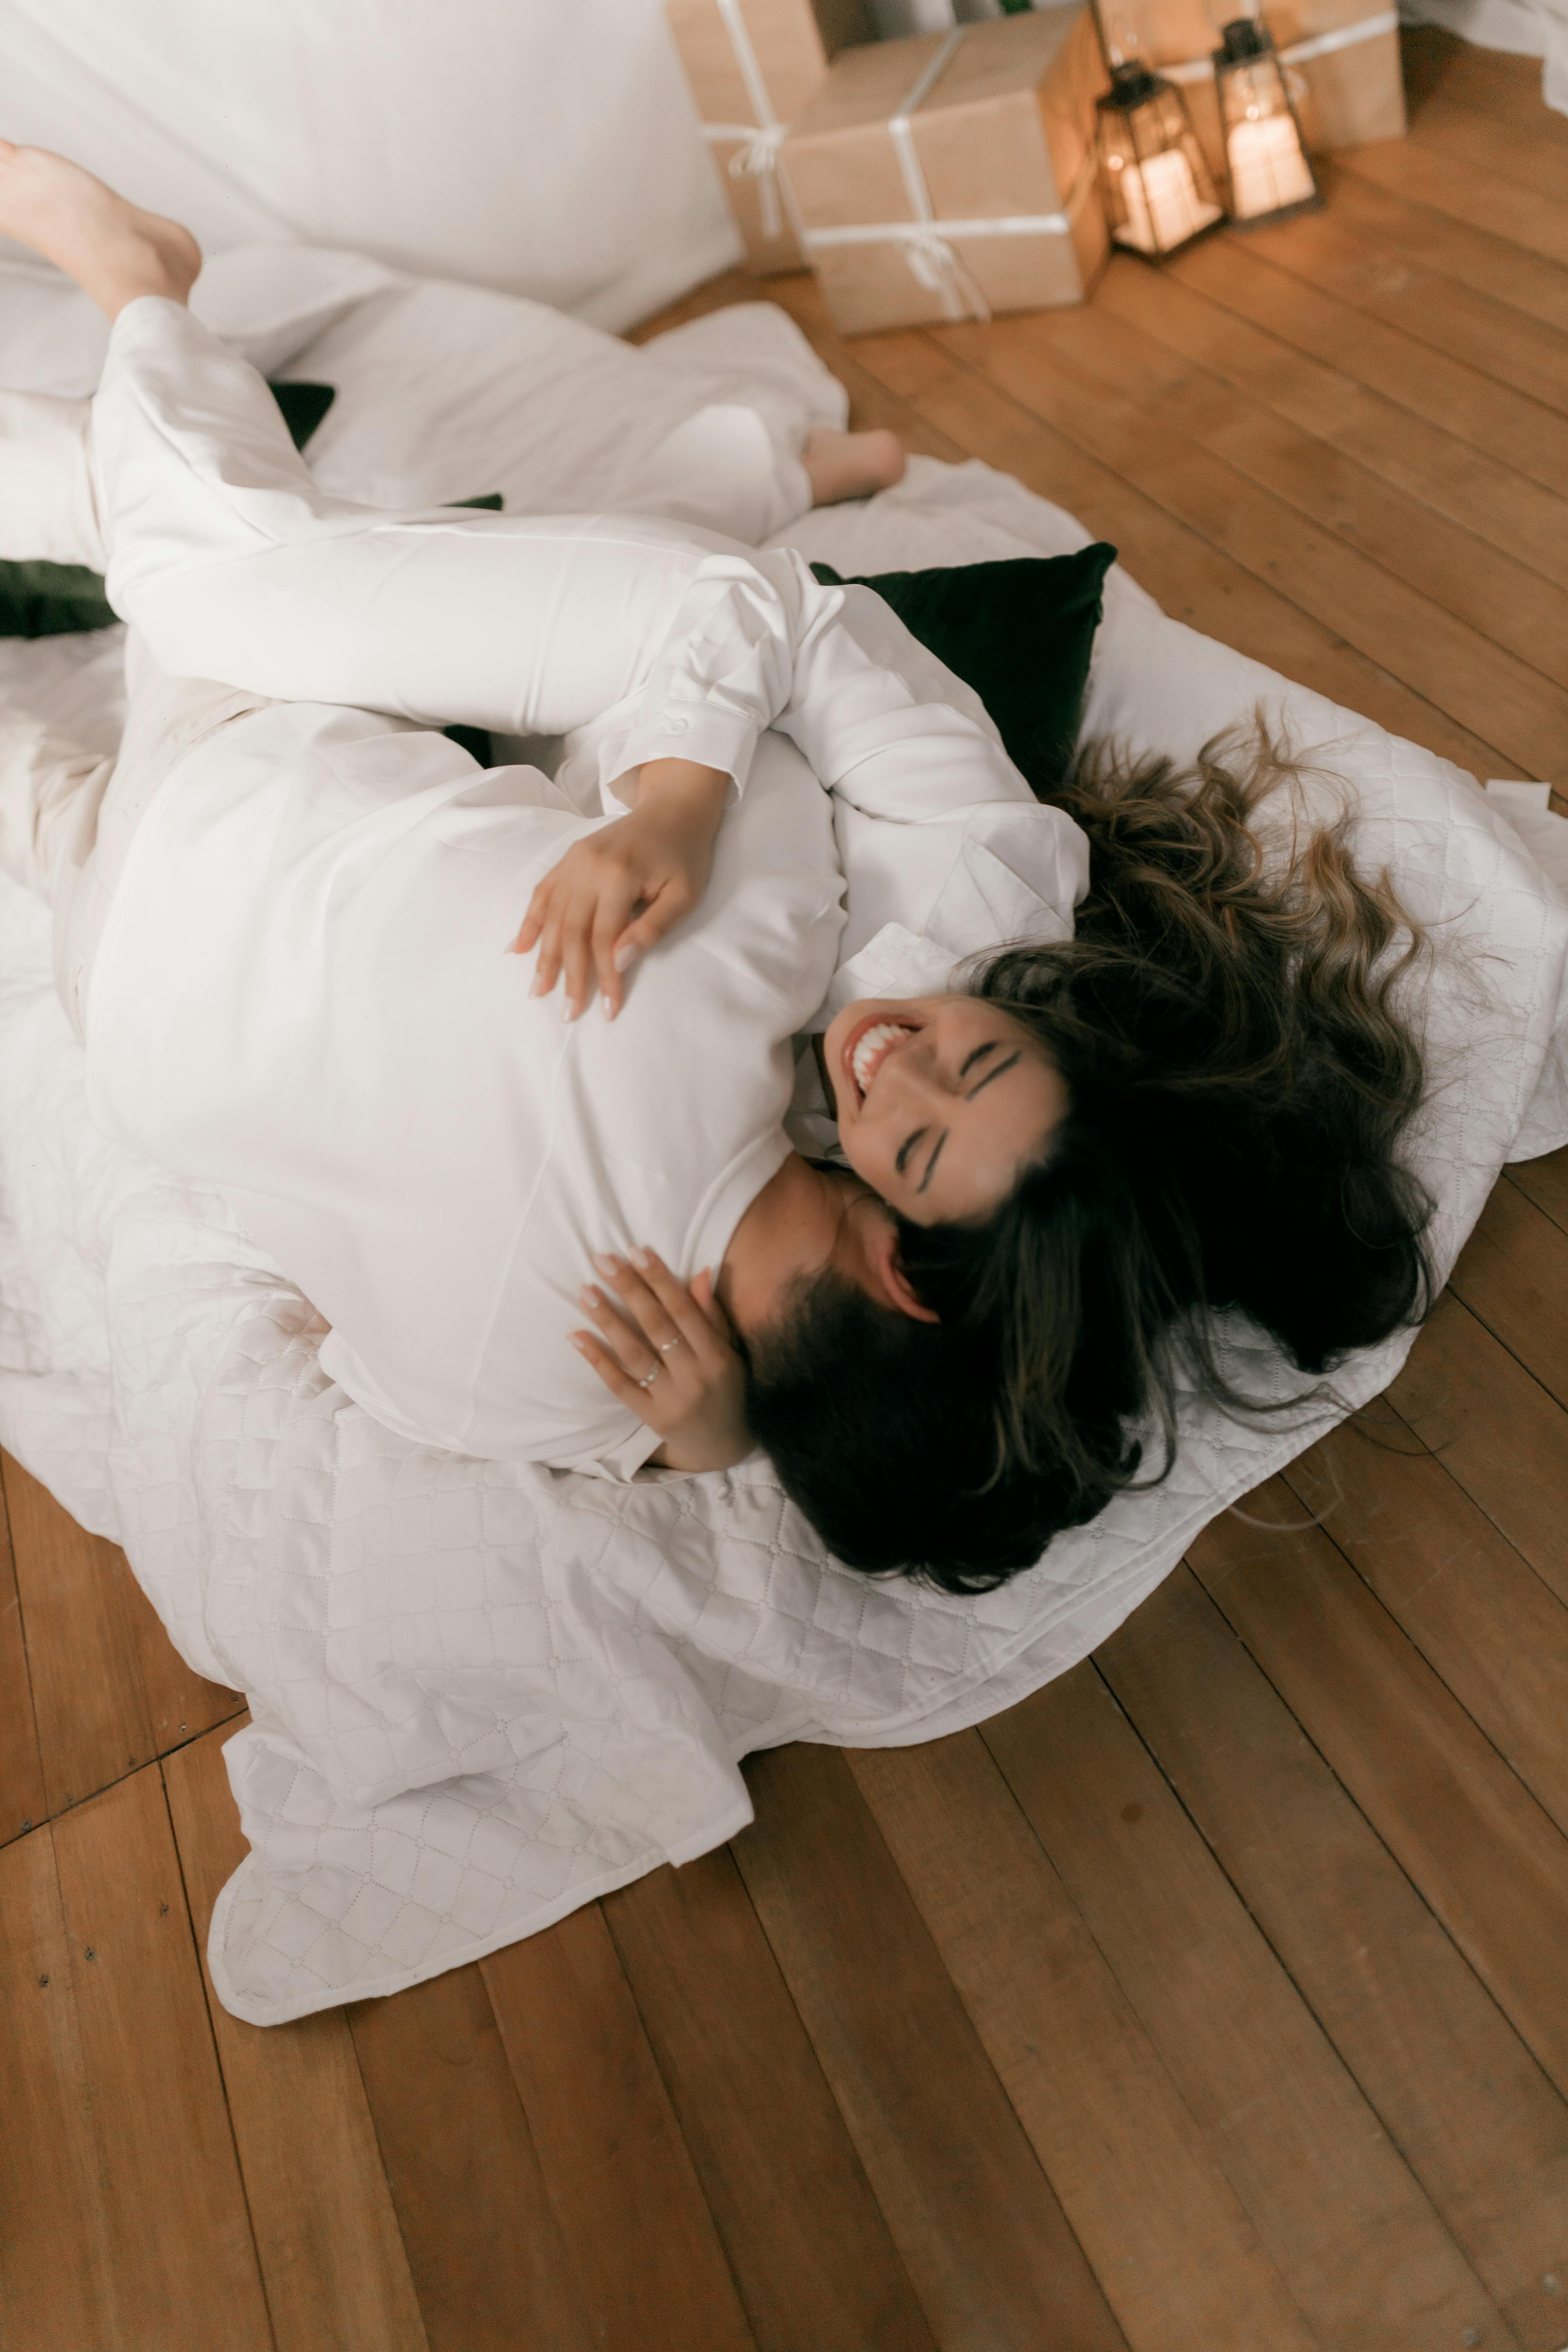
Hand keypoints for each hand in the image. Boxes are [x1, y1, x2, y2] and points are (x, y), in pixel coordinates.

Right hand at [511, 758, 727, 1020]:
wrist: (673, 808)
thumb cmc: (684, 855)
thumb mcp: (683, 895)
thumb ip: (651, 928)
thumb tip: (618, 962)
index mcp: (618, 877)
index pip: (604, 940)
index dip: (603, 978)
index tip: (606, 1009)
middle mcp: (588, 868)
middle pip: (571, 932)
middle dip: (568, 976)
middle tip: (567, 1013)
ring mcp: (574, 862)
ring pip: (551, 917)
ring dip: (543, 956)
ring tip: (538, 990)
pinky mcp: (568, 859)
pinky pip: (542, 894)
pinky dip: (530, 922)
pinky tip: (519, 948)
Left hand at [571, 1248, 751, 1472]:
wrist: (722, 1446)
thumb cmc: (727, 1387)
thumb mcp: (729, 1351)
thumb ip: (712, 1314)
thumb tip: (700, 1271)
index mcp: (717, 1356)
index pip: (684, 1310)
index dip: (660, 1279)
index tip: (636, 1251)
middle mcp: (694, 1376)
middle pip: (656, 1326)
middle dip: (629, 1289)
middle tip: (603, 1260)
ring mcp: (670, 1399)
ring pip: (634, 1353)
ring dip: (608, 1320)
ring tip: (585, 1290)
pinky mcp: (650, 1416)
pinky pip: (619, 1384)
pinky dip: (596, 1359)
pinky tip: (576, 1335)